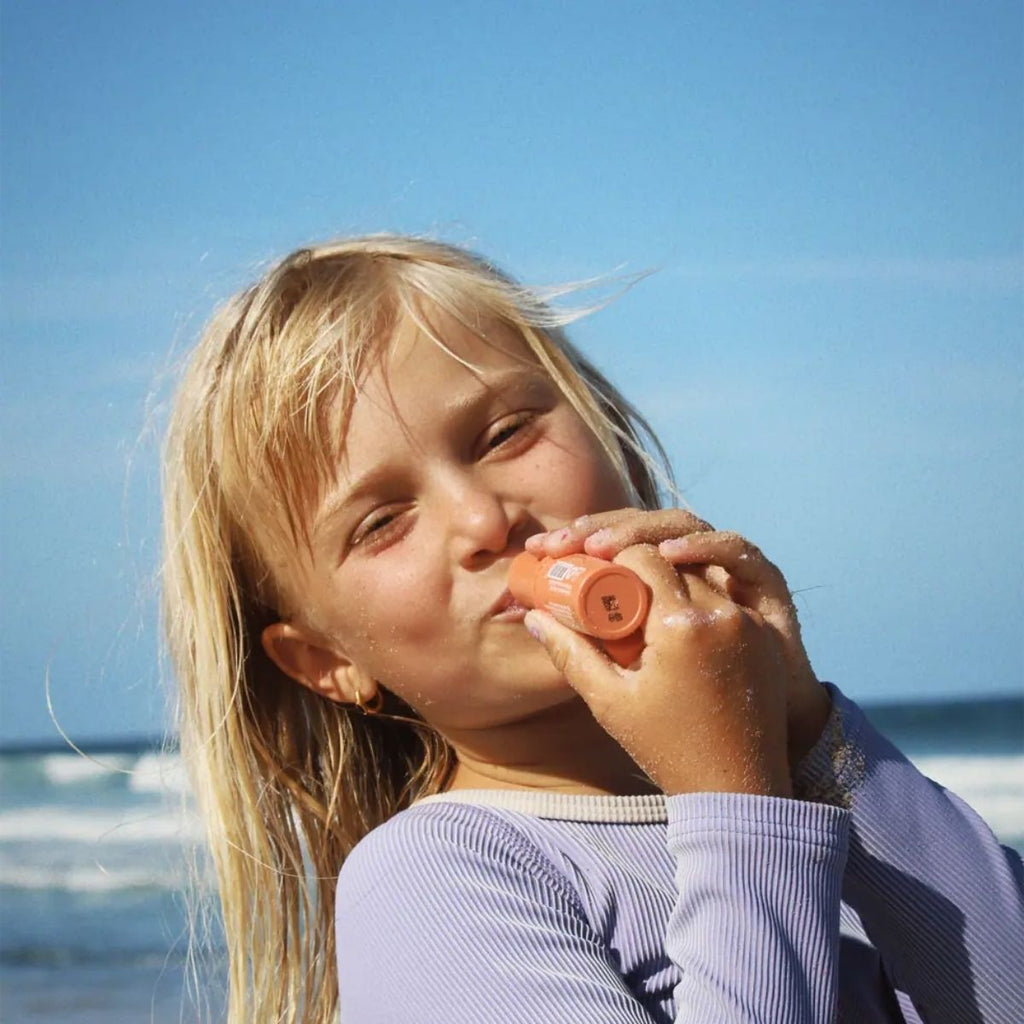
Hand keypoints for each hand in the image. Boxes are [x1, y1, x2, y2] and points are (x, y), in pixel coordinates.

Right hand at [526, 509, 830, 781]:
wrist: (737, 789)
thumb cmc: (668, 748)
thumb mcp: (610, 702)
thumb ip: (570, 652)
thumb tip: (534, 616)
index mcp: (682, 626)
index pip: (643, 557)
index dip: (614, 558)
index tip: (594, 572)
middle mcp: (722, 613)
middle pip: (673, 559)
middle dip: (640, 564)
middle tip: (613, 582)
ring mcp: (751, 622)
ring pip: (704, 573)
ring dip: (673, 578)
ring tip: (644, 601)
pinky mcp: (770, 634)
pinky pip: (729, 596)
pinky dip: (702, 597)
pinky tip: (679, 619)